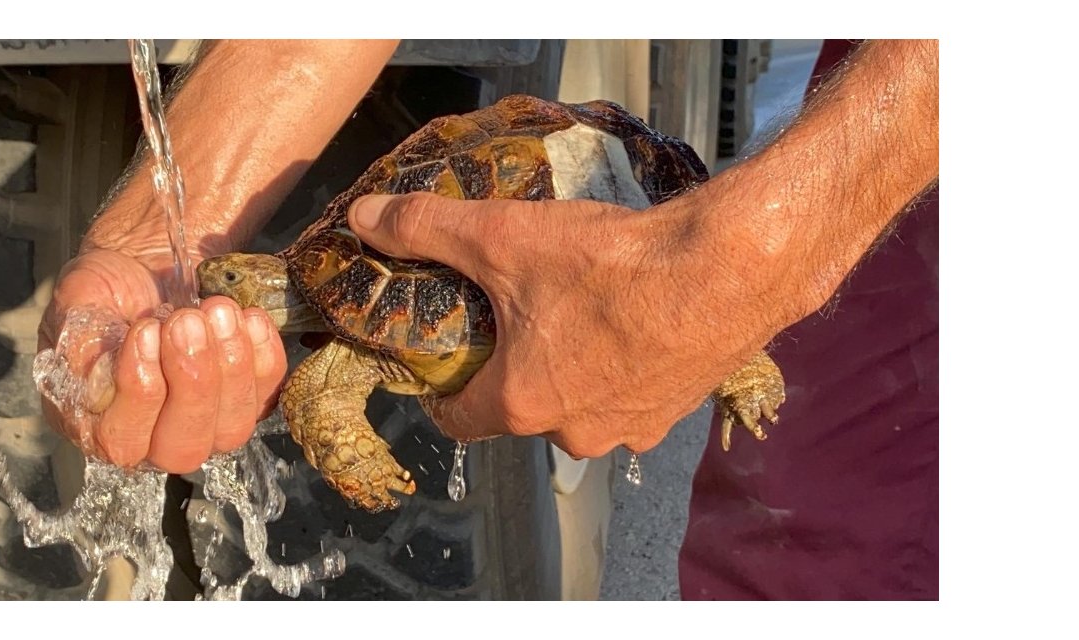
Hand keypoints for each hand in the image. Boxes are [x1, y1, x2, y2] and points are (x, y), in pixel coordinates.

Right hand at [38, 248, 286, 472]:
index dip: (139, 393)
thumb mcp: (77, 303)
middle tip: (188, 321)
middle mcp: (153, 438)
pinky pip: (266, 395)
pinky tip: (248, 317)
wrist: (148, 265)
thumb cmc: (107, 291)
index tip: (144, 331)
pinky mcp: (246, 399)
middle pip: (183, 447)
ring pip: (231, 429)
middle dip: (193, 382)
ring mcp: (206, 424)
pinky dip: (264, 356)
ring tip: (218, 312)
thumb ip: (78, 340)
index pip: (121, 441)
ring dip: (231, 368)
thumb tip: (99, 374)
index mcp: (97, 423)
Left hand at [347, 191, 784, 457]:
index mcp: (521, 403)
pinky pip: (630, 398)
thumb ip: (425, 228)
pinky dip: (621, 370)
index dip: (439, 391)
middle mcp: (573, 434)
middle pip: (521, 409)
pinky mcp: (676, 414)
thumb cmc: (611, 263)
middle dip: (512, 370)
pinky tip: (631, 325)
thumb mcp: (503, 236)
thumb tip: (362, 217)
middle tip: (516, 315)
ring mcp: (630, 429)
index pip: (456, 420)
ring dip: (570, 372)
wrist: (729, 268)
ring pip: (578, 406)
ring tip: (577, 314)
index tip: (440, 362)